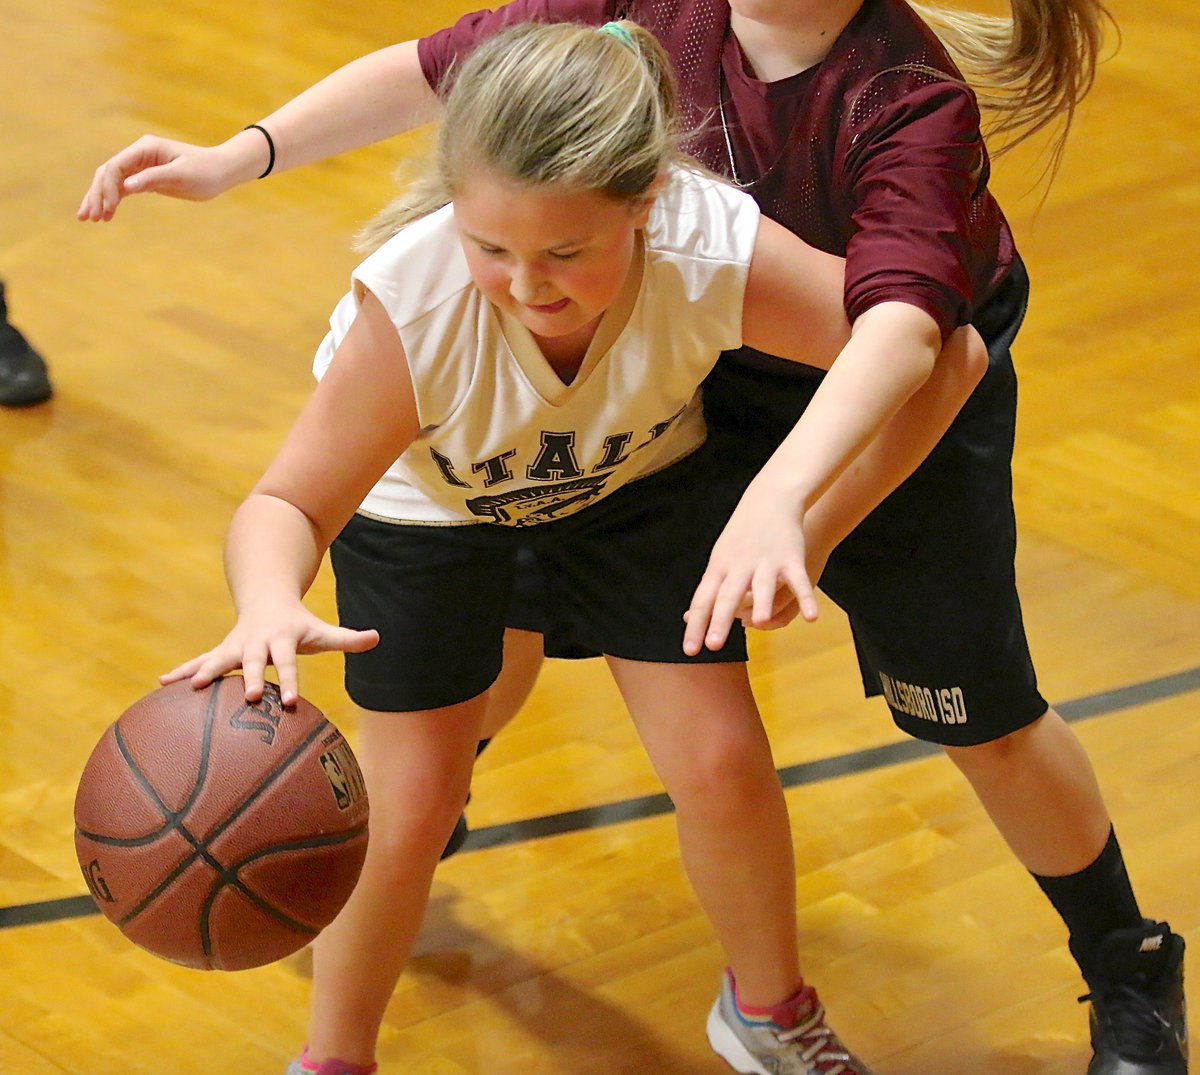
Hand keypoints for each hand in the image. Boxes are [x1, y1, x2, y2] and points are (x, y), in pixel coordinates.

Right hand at [76, 135, 249, 221]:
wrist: (221, 171)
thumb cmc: (205, 171)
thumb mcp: (181, 175)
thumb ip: (153, 178)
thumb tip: (127, 186)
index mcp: (145, 148)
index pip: (116, 166)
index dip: (107, 187)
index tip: (108, 208)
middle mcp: (139, 155)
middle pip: (108, 173)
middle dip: (96, 195)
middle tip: (87, 217)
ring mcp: (141, 166)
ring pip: (112, 182)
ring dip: (99, 199)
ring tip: (88, 219)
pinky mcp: (147, 179)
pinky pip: (123, 189)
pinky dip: (113, 201)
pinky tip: (106, 216)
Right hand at [159, 603, 378, 704]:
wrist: (267, 598)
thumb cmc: (298, 624)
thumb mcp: (322, 630)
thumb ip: (348, 638)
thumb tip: (377, 638)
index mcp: (282, 639)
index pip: (289, 662)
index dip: (290, 681)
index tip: (289, 703)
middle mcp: (256, 642)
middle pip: (253, 661)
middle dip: (250, 678)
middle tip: (247, 699)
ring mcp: (235, 645)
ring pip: (218, 659)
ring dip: (204, 671)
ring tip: (191, 688)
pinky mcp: (220, 651)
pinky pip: (198, 662)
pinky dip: (181, 672)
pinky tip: (160, 685)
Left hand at [682, 482, 818, 655]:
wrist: (770, 499)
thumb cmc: (741, 536)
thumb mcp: (720, 559)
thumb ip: (709, 590)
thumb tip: (689, 617)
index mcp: (719, 567)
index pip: (703, 599)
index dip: (696, 624)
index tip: (689, 650)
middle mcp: (739, 565)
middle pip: (727, 595)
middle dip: (720, 621)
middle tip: (713, 645)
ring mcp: (765, 561)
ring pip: (762, 585)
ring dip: (761, 602)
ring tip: (759, 621)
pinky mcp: (790, 557)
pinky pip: (798, 581)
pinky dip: (806, 598)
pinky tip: (812, 618)